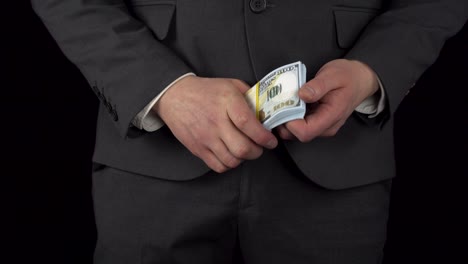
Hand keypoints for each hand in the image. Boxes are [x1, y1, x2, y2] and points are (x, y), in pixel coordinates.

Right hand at [153, 76, 277, 172]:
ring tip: (245, 150)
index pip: (248, 124)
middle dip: (257, 151)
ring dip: (244, 159)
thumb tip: (267, 111)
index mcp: (226, 102)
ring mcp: (205, 137)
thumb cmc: (205, 91)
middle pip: (242, 148)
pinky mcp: (198, 148)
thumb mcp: (231, 84)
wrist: (175, 96)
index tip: (271, 140)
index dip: (264, 136)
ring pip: (232, 160)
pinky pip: (218, 166)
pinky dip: (229, 164)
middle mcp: (216, 121)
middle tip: (260, 147)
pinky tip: (231, 155)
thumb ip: (250, 96)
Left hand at [276, 59, 378, 141]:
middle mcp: (326, 126)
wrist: (360, 79)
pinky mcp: (316, 122)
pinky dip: (290, 116)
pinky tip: (288, 104)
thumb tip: (302, 94)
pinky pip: (299, 125)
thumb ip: (318, 86)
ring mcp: (321, 126)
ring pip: (296, 132)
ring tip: (282, 102)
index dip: (290, 123)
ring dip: (285, 119)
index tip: (283, 107)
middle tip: (277, 103)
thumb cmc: (348, 76)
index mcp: (331, 116)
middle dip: (284, 121)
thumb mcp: (333, 75)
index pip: (305, 132)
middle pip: (298, 134)